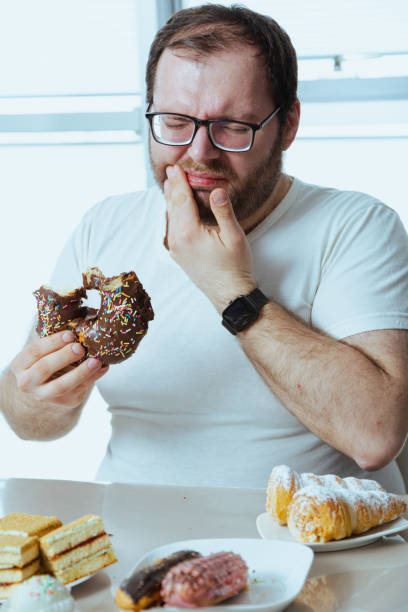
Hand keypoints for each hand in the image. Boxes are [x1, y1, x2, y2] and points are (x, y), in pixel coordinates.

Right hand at [10, 331, 108, 408]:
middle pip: (44, 368)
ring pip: (62, 386)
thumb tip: (84, 313)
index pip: (34, 351)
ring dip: (80, 373)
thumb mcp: (46, 348)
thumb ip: (57, 336)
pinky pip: (79, 391)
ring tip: (96, 361)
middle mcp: (26, 382)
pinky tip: (103, 368)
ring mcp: (44, 395)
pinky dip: (93, 378)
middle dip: (63, 357)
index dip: (52, 342)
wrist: (49, 385)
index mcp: (20, 364)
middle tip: (80, 347)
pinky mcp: (63, 402)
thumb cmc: (50, 357)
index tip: (70, 334)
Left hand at [164, 165, 256, 311]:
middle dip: (173, 188)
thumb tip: (217, 190)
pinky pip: (171, 228)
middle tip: (171, 171)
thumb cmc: (235, 266)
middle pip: (173, 207)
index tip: (176, 168)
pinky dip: (173, 214)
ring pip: (170, 218)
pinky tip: (175, 209)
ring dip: (171, 200)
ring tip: (170, 185)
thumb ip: (224, 211)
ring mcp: (174, 249)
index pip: (182, 200)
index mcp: (189, 233)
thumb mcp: (234, 236)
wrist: (229, 294)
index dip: (180, 182)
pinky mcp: (177, 254)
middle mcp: (176, 240)